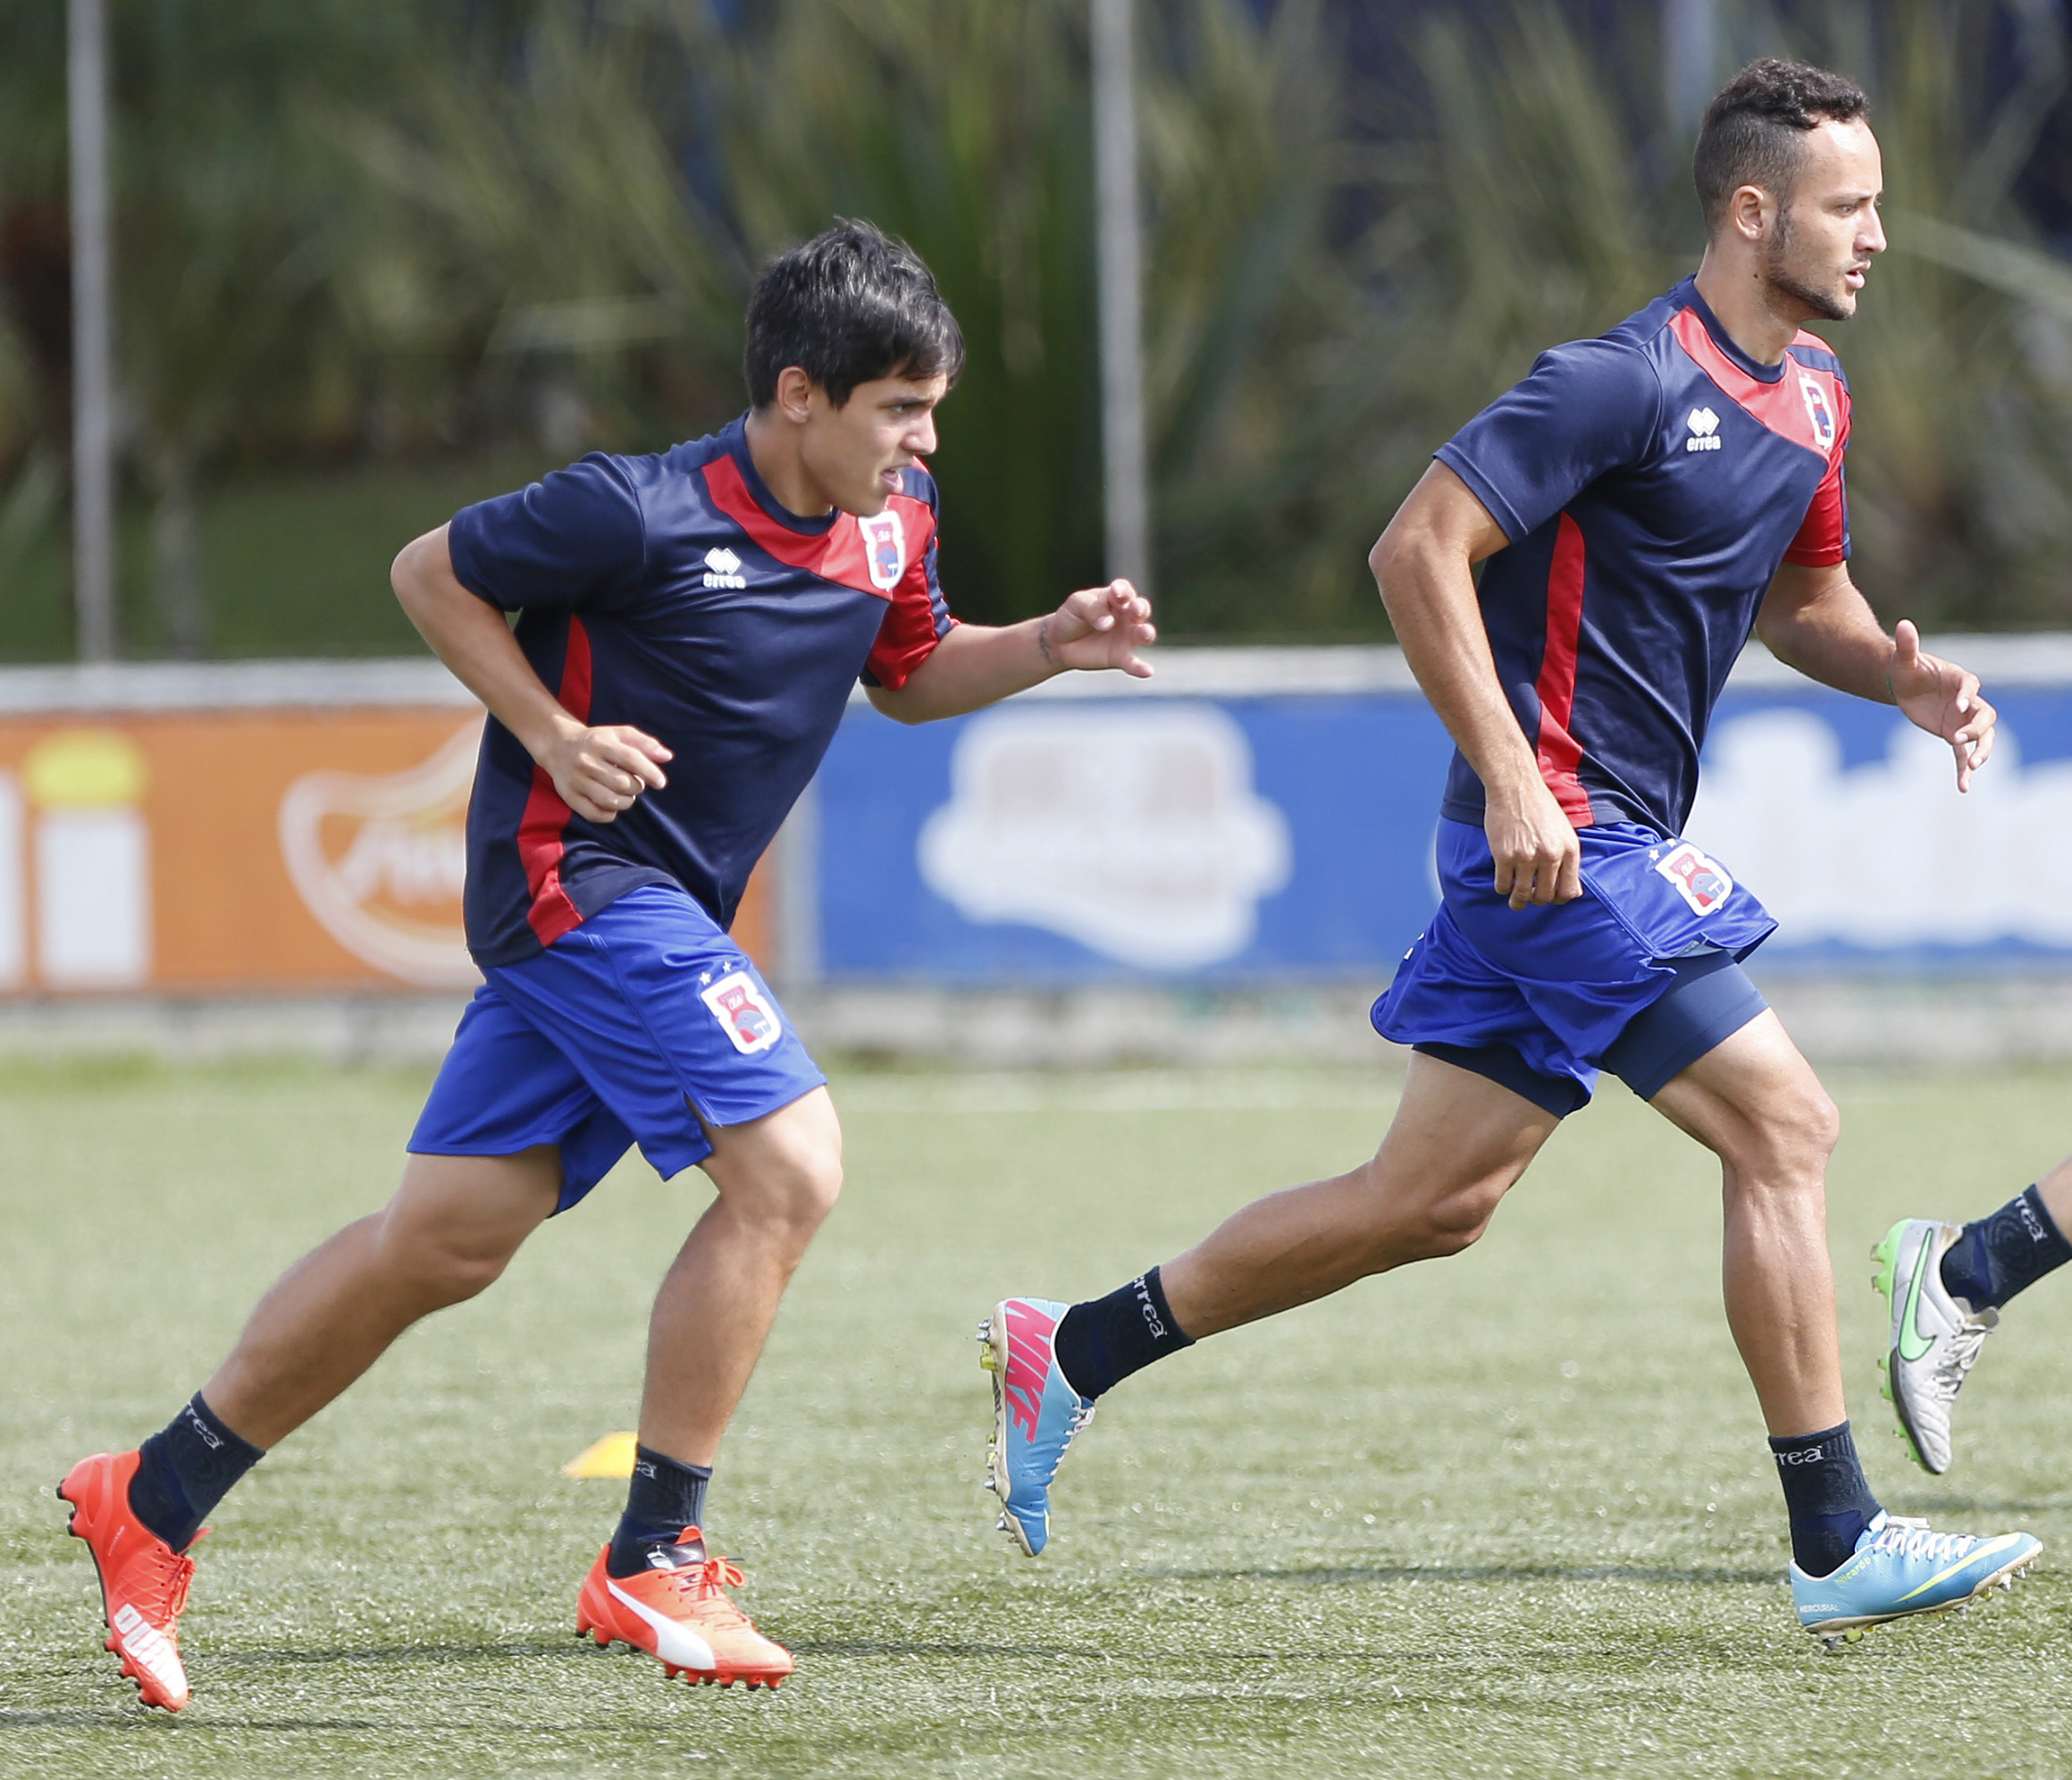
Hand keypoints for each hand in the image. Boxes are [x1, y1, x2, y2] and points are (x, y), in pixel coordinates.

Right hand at [537, 721, 670, 822]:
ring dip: (626, 802)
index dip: (650, 772)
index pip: (630, 758)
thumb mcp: (619, 734)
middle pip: (622, 783)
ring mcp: (575, 780)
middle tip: (634, 783)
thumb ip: (645, 743)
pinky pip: (595, 814)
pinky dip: (610, 814)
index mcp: (601, 743)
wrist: (557, 745)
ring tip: (625, 794)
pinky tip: (612, 804)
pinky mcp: (568, 795)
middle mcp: (586, 761)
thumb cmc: (597, 741)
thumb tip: (667, 756)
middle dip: (637, 787)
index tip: (660, 782)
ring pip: (610, 801)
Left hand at [1039, 579, 1156, 677]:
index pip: (1124, 591)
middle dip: (1140, 608)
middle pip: (1140, 609)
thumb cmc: (1072, 616)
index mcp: (1114, 598)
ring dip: (1147, 633)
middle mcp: (1126, 615)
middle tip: (1136, 609)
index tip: (1116, 593)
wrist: (1060, 642)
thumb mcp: (1076, 604)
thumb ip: (1092, 609)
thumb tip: (1108, 623)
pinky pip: (1133, 663)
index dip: (1122, 591)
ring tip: (1145, 633)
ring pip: (1142, 634)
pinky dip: (1141, 667)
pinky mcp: (1120, 657)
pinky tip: (1147, 671)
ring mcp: (1126, 637)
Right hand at [1486, 775, 1581, 909]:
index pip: (1569, 890)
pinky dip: (1502, 888)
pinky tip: (1503, 883)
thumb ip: (1568, 860)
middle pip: (1545, 896)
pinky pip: (1503, 884)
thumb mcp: (1564, 832)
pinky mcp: (1504, 855)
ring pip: (1522, 894)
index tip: (1550, 897)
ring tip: (1515, 901)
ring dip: (1518, 902)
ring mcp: (1526, 856)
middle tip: (1530, 898)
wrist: (1516, 787)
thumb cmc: (1541, 807)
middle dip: (1537, 901)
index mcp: (1568, 850)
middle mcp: (1550, 855)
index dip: (1559, 899)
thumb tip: (1572, 891)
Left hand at [1889, 619, 1995, 791]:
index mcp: (1960, 680)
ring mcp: (1963, 720)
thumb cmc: (1906, 669)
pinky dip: (1963, 771)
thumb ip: (1907, 645)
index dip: (1967, 694)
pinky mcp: (1954, 735)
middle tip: (1961, 739)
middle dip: (1977, 728)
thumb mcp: (1904, 659)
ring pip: (1983, 737)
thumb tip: (1903, 624)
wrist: (1904, 685)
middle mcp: (1968, 701)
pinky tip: (1963, 788)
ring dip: (1981, 751)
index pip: (1971, 686)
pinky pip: (1962, 755)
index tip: (1960, 703)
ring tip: (1972, 766)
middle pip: (1985, 715)